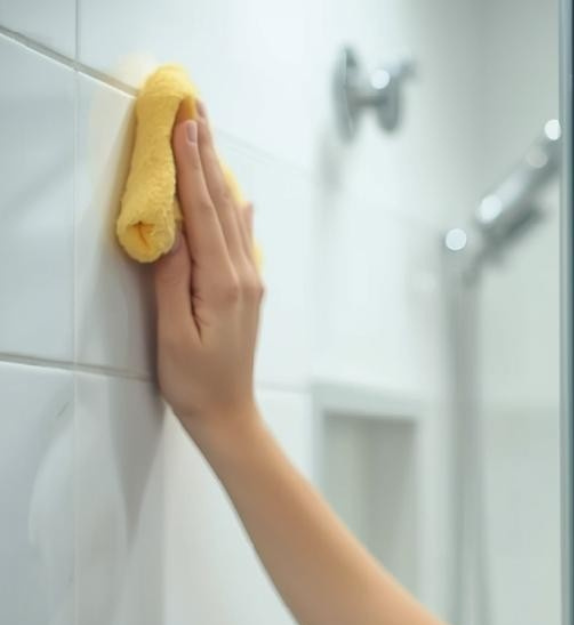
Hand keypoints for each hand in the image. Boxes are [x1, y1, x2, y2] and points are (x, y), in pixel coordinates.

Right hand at [151, 99, 263, 437]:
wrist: (228, 414)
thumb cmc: (194, 380)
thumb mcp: (172, 331)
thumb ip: (172, 278)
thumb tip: (172, 228)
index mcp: (223, 281)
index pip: (203, 210)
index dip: (192, 164)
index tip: (186, 123)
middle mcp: (242, 274)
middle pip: (221, 203)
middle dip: (206, 153)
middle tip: (196, 108)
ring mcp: (248, 281)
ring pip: (230, 216)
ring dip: (217, 173)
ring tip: (208, 136)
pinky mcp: (245, 290)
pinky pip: (238, 238)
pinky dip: (232, 209)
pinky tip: (238, 196)